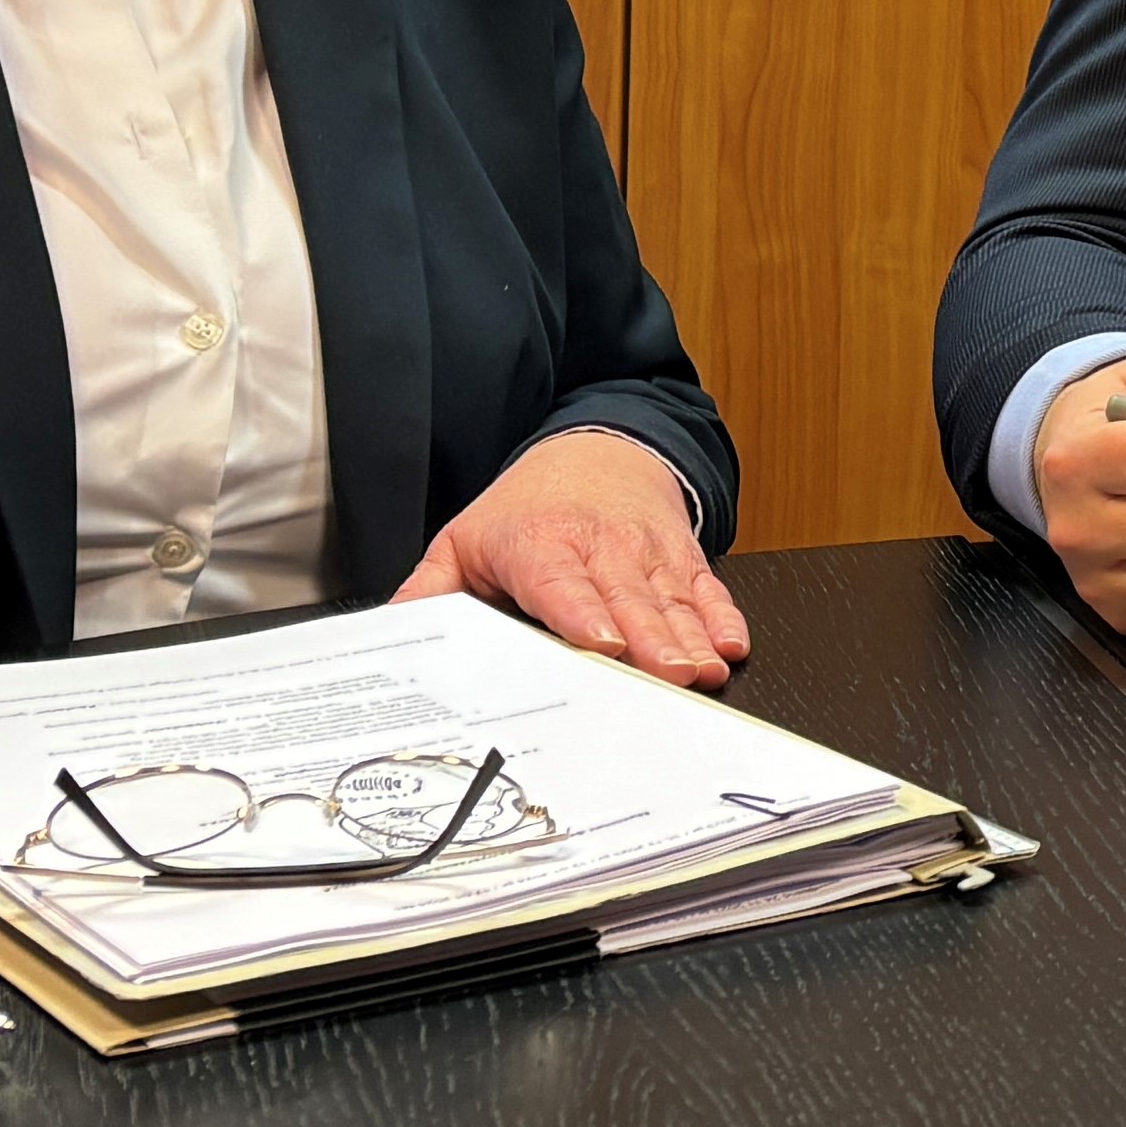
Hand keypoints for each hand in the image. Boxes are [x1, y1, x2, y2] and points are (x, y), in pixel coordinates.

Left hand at [396, 429, 749, 686]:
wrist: (595, 450)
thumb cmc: (527, 510)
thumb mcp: (466, 541)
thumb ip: (431, 592)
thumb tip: (393, 634)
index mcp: (540, 546)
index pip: (562, 584)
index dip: (584, 614)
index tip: (602, 643)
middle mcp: (600, 547)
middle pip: (628, 599)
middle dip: (652, 639)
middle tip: (671, 676)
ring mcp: (646, 552)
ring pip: (671, 599)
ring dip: (692, 637)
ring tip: (706, 671)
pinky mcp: (681, 558)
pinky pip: (705, 588)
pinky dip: (723, 615)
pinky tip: (732, 642)